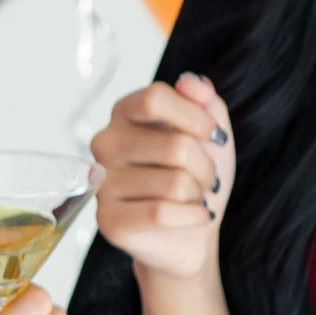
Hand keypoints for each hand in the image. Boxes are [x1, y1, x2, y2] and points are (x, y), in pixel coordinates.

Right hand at [92, 74, 234, 281]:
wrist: (192, 232)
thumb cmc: (196, 175)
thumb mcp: (209, 132)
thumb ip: (204, 99)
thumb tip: (191, 82)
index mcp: (124, 113)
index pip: (155, 99)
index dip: (196, 118)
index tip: (213, 136)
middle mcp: (104, 144)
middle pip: (175, 145)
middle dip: (206, 167)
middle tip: (204, 179)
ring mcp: (102, 184)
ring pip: (176, 183)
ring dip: (200, 195)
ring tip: (192, 199)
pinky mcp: (108, 221)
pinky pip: (164, 213)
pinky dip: (194, 217)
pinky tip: (192, 217)